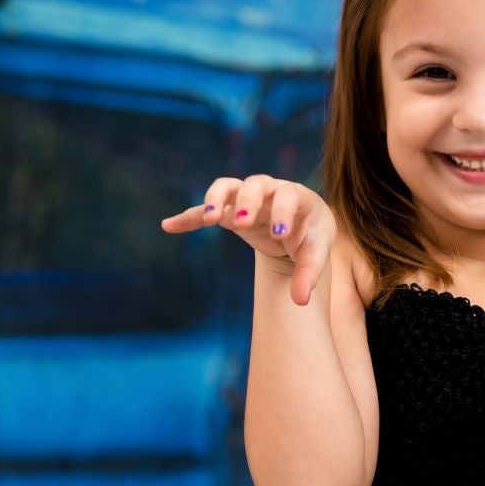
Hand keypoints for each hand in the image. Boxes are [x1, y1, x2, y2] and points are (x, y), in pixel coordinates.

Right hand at [161, 175, 336, 306]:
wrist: (298, 228)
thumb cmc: (310, 236)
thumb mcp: (315, 252)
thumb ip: (309, 273)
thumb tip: (300, 301)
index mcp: (297, 196)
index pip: (289, 196)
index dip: (282, 212)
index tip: (278, 233)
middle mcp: (270, 190)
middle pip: (255, 184)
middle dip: (248, 202)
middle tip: (243, 223)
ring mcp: (247, 198)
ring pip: (227, 187)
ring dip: (215, 199)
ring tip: (208, 219)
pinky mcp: (229, 210)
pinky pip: (205, 209)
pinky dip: (189, 216)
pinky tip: (169, 226)